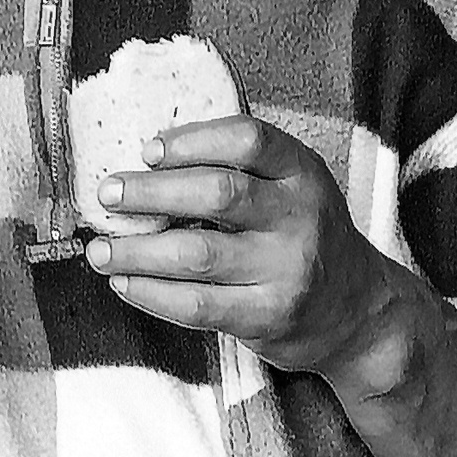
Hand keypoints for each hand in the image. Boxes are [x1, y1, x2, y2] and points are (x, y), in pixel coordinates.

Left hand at [84, 115, 385, 377]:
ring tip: (99, 248)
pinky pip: (197, 305)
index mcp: (302, 172)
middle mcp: (299, 218)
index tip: (147, 149)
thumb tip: (146, 158)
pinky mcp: (269, 317)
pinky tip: (125, 283)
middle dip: (151, 192)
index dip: (192, 140)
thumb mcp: (293, 187)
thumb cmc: (306, 235)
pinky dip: (152, 293)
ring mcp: (286, 271)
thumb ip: (239, 169)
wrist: (357, 313)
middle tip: (108, 193)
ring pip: (197, 254)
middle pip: (216, 194)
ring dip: (136, 250)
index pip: (248, 139)